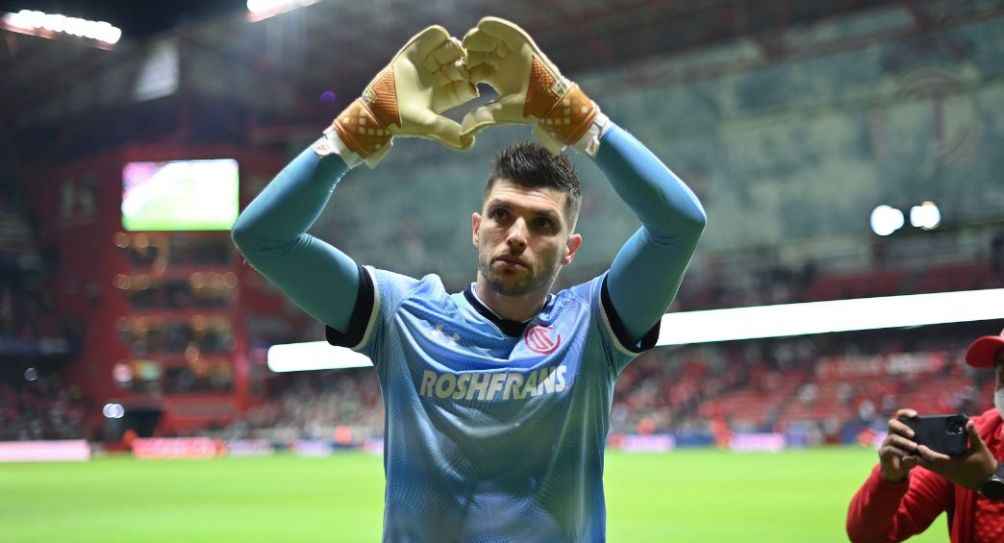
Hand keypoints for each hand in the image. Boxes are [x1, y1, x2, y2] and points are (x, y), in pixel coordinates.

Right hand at [330, 26, 478, 165]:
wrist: (376, 109)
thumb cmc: (402, 121)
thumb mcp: (428, 126)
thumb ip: (448, 131)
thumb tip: (470, 143)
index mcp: (448, 95)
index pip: (469, 83)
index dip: (472, 79)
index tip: (469, 80)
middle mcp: (440, 79)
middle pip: (462, 63)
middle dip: (464, 61)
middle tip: (459, 63)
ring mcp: (427, 64)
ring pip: (450, 47)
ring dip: (452, 47)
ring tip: (447, 52)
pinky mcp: (414, 51)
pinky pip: (432, 36)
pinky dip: (438, 35)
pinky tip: (434, 44)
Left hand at [460, 17, 598, 153]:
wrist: (550, 103)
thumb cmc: (527, 109)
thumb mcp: (498, 113)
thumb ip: (480, 119)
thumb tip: (462, 133)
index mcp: (496, 76)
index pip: (475, 66)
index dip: (465, 66)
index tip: (458, 68)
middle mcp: (503, 63)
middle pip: (480, 50)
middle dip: (469, 50)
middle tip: (461, 50)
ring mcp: (513, 52)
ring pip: (491, 39)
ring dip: (478, 37)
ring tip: (469, 40)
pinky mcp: (523, 43)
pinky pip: (507, 31)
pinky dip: (495, 25)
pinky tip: (483, 25)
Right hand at [878, 408, 921, 481]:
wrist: (896, 472)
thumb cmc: (908, 458)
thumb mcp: (917, 452)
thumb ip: (922, 448)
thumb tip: (929, 446)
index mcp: (899, 430)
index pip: (900, 416)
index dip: (905, 413)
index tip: (915, 415)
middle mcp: (891, 434)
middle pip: (892, 423)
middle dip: (903, 427)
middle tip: (913, 434)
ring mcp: (886, 443)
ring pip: (892, 437)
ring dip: (904, 442)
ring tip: (914, 447)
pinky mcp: (883, 452)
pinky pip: (890, 449)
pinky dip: (899, 451)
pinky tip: (906, 455)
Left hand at [915, 419, 996, 489]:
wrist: (990, 482)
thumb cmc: (985, 464)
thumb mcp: (980, 448)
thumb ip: (973, 435)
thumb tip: (969, 422)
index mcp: (952, 464)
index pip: (934, 459)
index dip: (925, 452)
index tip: (917, 445)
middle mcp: (946, 471)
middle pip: (927, 464)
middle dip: (917, 456)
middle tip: (908, 447)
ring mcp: (947, 474)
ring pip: (929, 468)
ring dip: (921, 460)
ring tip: (911, 451)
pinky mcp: (949, 476)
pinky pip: (934, 470)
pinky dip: (927, 464)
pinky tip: (923, 457)